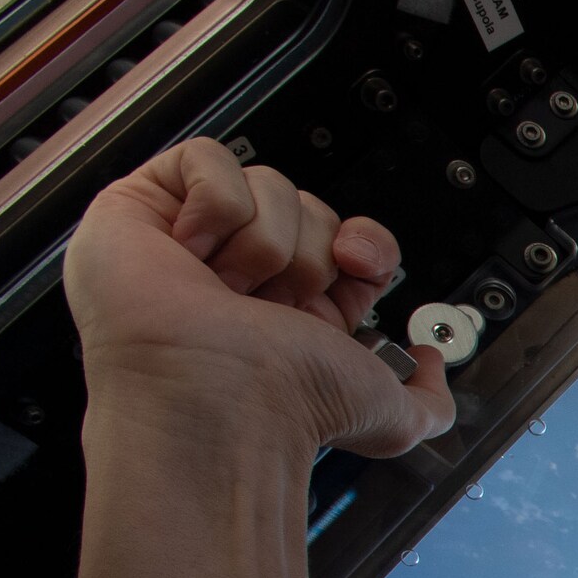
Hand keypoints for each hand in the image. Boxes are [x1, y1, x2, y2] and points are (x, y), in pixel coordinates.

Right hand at [65, 138, 451, 456]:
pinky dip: (214, 207)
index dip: (364, 246)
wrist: (219, 397)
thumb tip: (432, 365)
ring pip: (266, 184)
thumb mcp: (387, 416)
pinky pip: (206, 160)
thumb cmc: (285, 403)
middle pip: (311, 207)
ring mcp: (195, 238)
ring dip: (262, 244)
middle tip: (270, 306)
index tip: (356, 269)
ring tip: (227, 292)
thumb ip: (427, 400)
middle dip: (305, 257)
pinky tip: (192, 257)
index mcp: (300, 308)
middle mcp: (249, 274)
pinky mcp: (145, 206)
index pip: (350, 240)